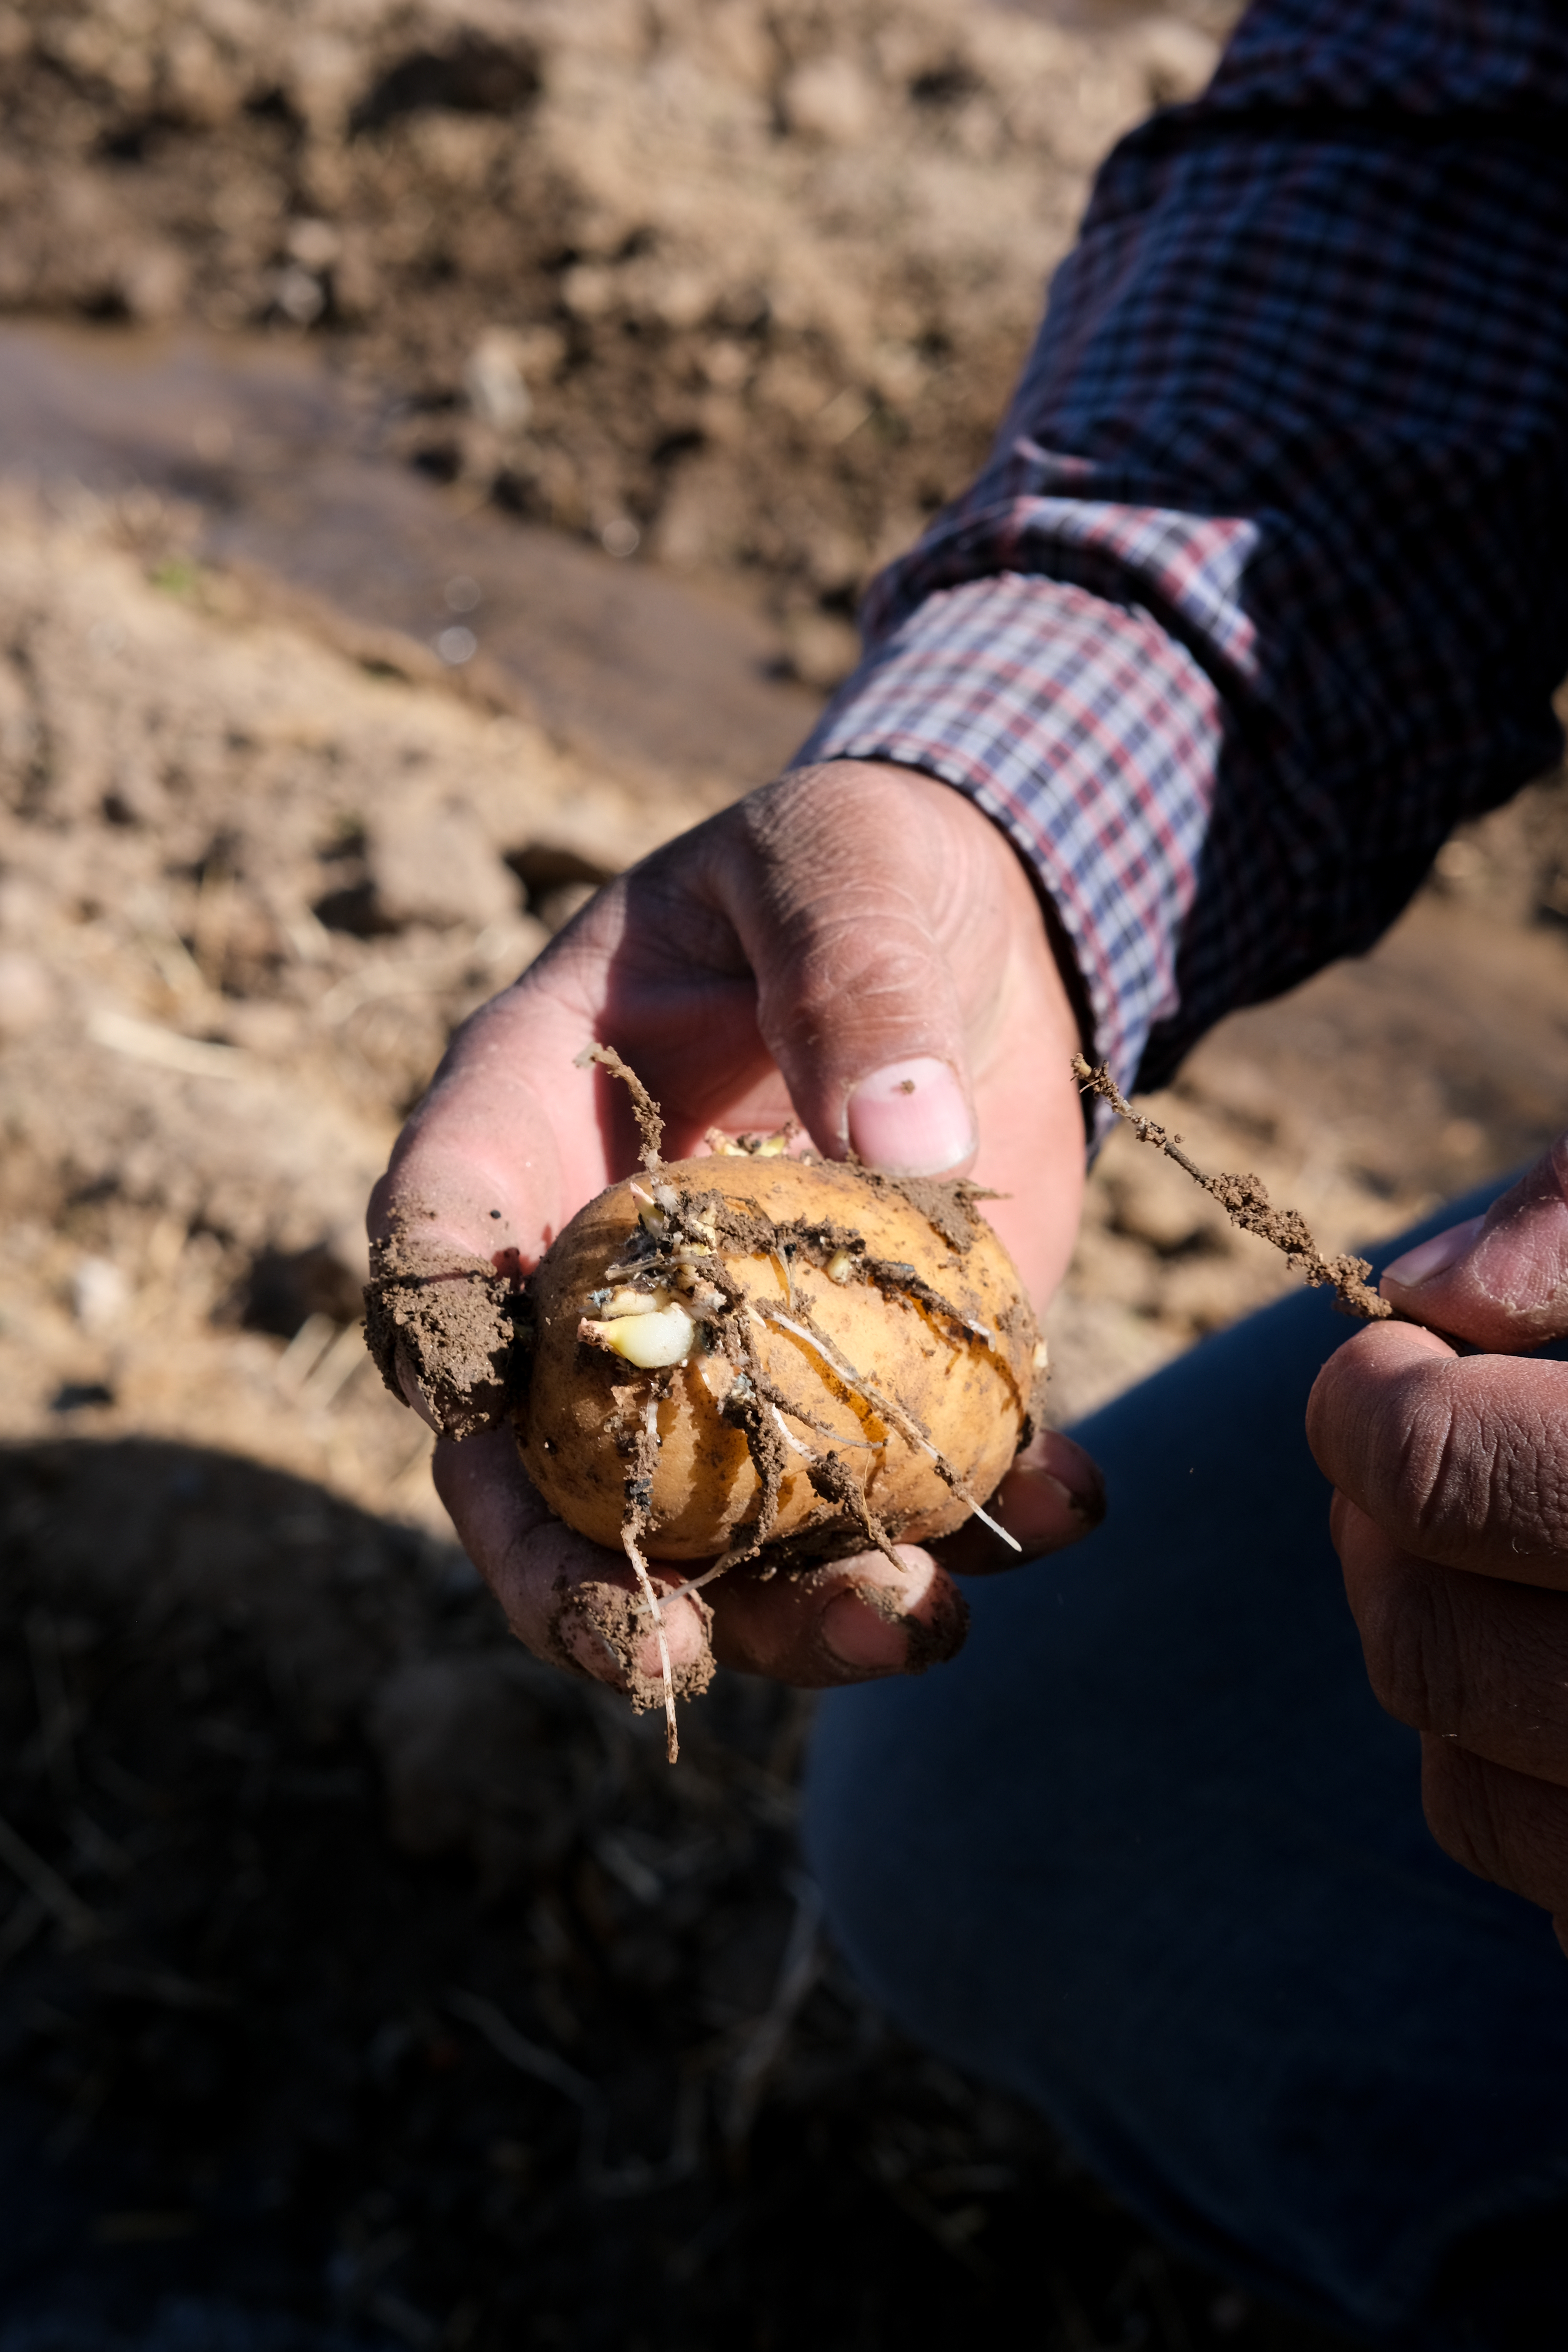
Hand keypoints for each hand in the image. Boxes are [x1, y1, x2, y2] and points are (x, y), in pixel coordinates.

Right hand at [369, 759, 1103, 1699]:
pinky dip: (977, 1526)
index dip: (438, 1350)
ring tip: (915, 1625)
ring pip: (717, 1527)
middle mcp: (608, 1271)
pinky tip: (1067, 1508)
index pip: (437, 1251)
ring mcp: (737, 1352)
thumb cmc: (859, 868)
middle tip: (667, 1663)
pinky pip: (894, 1490)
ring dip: (796, 1608)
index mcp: (532, 1128)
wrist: (979, 927)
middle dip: (588, 1583)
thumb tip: (902, 1146)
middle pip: (546, 1462)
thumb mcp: (844, 869)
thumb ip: (852, 978)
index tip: (479, 1432)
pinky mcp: (871, 1382)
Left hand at [1307, 1137, 1567, 1950]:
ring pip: (1465, 1782)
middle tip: (1428, 1449)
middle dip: (1389, 1534)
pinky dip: (1519, 1775)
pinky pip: (1549, 1879)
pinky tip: (1565, 1663)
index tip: (1401, 1367)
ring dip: (1443, 1652)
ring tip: (1500, 1556)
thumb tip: (1442, 1295)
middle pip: (1426, 1645)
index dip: (1378, 1408)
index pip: (1437, 1470)